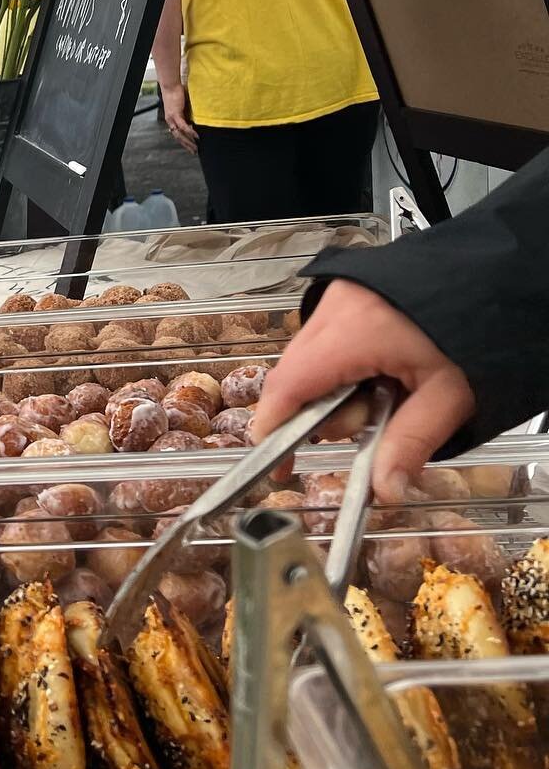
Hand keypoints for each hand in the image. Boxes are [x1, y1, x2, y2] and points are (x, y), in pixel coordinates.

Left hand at [161, 82, 197, 152]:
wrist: (171, 86)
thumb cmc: (178, 93)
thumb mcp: (185, 106)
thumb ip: (189, 113)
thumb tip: (196, 119)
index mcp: (172, 120)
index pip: (177, 134)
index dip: (184, 141)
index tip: (191, 146)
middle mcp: (170, 121)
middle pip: (178, 137)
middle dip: (187, 145)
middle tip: (194, 151)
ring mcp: (172, 118)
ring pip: (179, 134)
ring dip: (188, 142)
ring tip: (196, 147)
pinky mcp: (175, 114)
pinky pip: (183, 126)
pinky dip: (190, 132)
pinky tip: (196, 137)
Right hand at [253, 281, 475, 503]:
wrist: (493, 278)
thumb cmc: (476, 329)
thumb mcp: (450, 395)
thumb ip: (410, 442)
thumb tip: (383, 490)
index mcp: (353, 332)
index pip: (289, 387)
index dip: (274, 429)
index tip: (277, 465)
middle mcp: (334, 307)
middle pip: (296, 376)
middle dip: (325, 411)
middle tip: (373, 418)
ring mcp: (336, 294)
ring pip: (308, 359)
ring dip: (336, 387)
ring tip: (386, 388)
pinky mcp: (345, 290)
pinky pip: (323, 338)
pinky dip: (342, 364)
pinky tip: (379, 370)